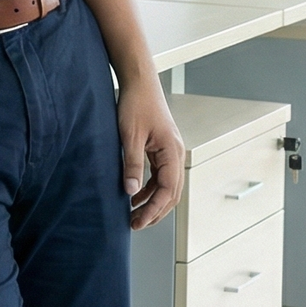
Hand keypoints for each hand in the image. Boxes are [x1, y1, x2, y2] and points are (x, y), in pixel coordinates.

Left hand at [117, 76, 183, 229]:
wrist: (139, 82)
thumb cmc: (136, 104)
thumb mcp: (129, 136)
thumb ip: (132, 165)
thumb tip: (131, 192)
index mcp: (172, 152)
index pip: (167, 191)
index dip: (152, 210)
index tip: (137, 222)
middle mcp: (176, 154)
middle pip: (171, 193)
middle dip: (154, 211)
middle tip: (135, 224)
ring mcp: (170, 152)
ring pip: (166, 186)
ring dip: (152, 202)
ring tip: (134, 214)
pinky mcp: (161, 149)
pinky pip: (159, 176)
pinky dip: (149, 189)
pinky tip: (135, 195)